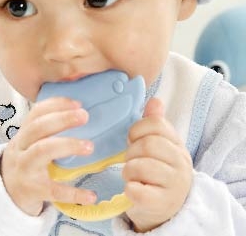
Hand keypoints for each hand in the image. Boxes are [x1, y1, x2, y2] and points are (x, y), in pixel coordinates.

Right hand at [0, 97, 96, 215]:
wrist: (5, 194)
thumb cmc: (25, 162)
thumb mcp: (28, 144)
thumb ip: (46, 131)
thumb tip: (79, 115)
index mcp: (23, 134)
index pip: (36, 113)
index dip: (56, 105)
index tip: (77, 104)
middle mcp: (21, 148)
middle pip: (38, 128)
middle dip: (62, 119)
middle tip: (85, 116)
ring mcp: (25, 169)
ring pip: (42, 151)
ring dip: (68, 145)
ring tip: (89, 146)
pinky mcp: (32, 191)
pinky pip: (54, 190)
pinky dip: (73, 193)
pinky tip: (91, 195)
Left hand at [122, 98, 192, 232]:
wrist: (166, 209)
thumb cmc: (157, 171)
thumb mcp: (159, 145)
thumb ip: (155, 123)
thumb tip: (155, 99)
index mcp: (178, 144)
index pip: (156, 123)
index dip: (137, 129)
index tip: (133, 140)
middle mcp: (181, 163)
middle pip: (147, 144)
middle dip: (131, 151)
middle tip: (131, 160)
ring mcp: (174, 185)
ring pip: (139, 167)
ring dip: (128, 170)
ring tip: (132, 175)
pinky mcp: (162, 204)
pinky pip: (136, 190)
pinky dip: (129, 188)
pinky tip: (133, 189)